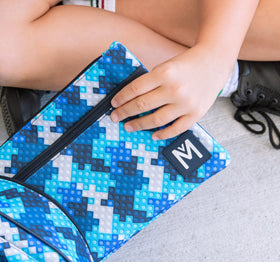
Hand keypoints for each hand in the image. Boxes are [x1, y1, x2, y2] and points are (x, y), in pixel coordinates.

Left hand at [110, 45, 232, 139]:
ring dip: (139, 125)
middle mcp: (175, 88)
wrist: (214, 61)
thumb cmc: (185, 64)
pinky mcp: (196, 113)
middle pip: (142, 105)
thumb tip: (128, 99)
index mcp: (164, 73)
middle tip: (116, 117)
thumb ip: (150, 81)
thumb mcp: (165, 66)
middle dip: (125, 112)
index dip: (121, 98)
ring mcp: (186, 103)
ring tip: (129, 126)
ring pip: (156, 120)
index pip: (135, 89)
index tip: (113, 104)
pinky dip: (162, 134)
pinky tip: (153, 135)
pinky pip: (175, 129)